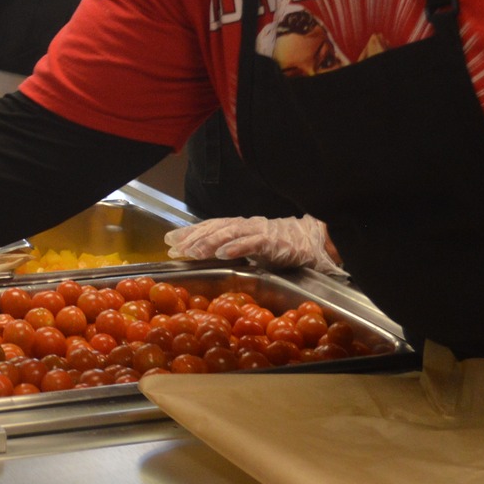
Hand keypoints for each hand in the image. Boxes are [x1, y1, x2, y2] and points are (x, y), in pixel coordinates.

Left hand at [164, 215, 343, 273]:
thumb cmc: (282, 245)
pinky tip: (223, 253)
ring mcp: (259, 232)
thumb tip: (208, 257)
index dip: (188, 233)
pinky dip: (236, 248)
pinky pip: (252, 244)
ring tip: (192, 252)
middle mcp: (245, 226)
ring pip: (229, 234)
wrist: (314, 240)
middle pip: (214, 228)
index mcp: (239, 227)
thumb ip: (233, 249)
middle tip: (173, 247)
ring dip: (208, 243)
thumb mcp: (252, 248)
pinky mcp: (273, 242)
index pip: (209, 227)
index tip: (168, 240)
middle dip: (192, 237)